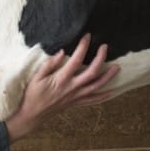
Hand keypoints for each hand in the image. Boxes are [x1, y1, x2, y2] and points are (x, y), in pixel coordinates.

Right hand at [5, 34, 119, 141]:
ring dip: (108, 76)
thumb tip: (62, 52)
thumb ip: (49, 64)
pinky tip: (112, 92)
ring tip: (117, 67)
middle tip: (105, 47)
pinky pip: (93, 100)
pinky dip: (103, 96)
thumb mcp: (36, 76)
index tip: (87, 36)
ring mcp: (76, 96)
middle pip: (92, 72)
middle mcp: (72, 87)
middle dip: (100, 58)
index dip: (83, 47)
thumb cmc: (32, 94)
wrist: (32, 114)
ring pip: (96, 86)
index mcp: (62, 78)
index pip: (76, 60)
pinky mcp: (76, 102)